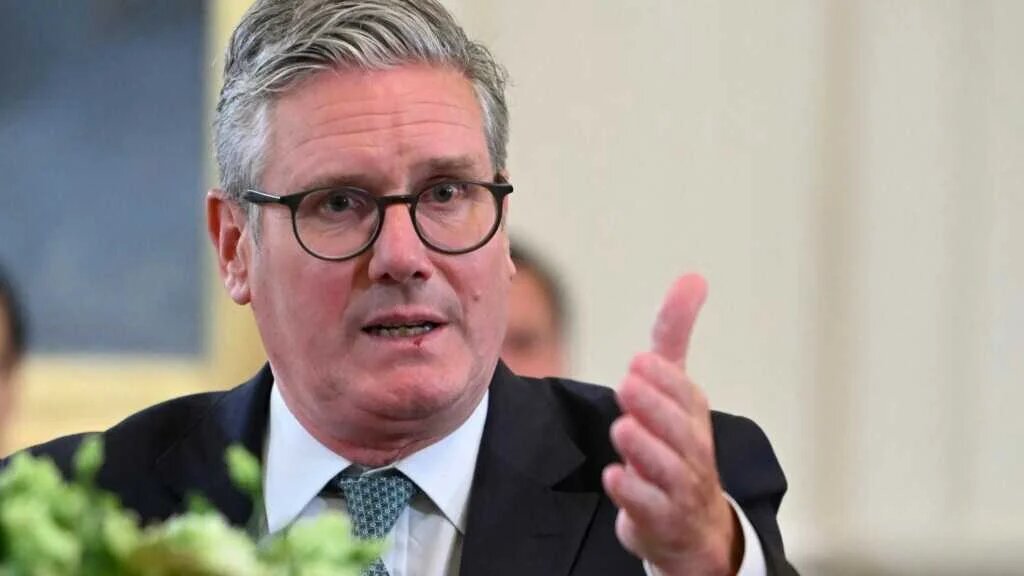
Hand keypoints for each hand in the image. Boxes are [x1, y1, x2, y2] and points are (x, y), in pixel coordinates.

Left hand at [602, 274, 741, 575]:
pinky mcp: (660, 520)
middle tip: (627, 384)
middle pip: (680, 431)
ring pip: (667, 469)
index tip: (639, 361)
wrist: (692, 525)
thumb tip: (692, 277)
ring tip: (622, 427)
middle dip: (656, 407)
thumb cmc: (678, 446)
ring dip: (645, 448)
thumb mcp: (677, 389)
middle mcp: (693, 451)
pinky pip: (649, 508)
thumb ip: (675, 336)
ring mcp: (679, 489)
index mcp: (694, 416)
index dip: (665, 381)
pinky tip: (614, 476)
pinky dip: (633, 493)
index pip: (686, 396)